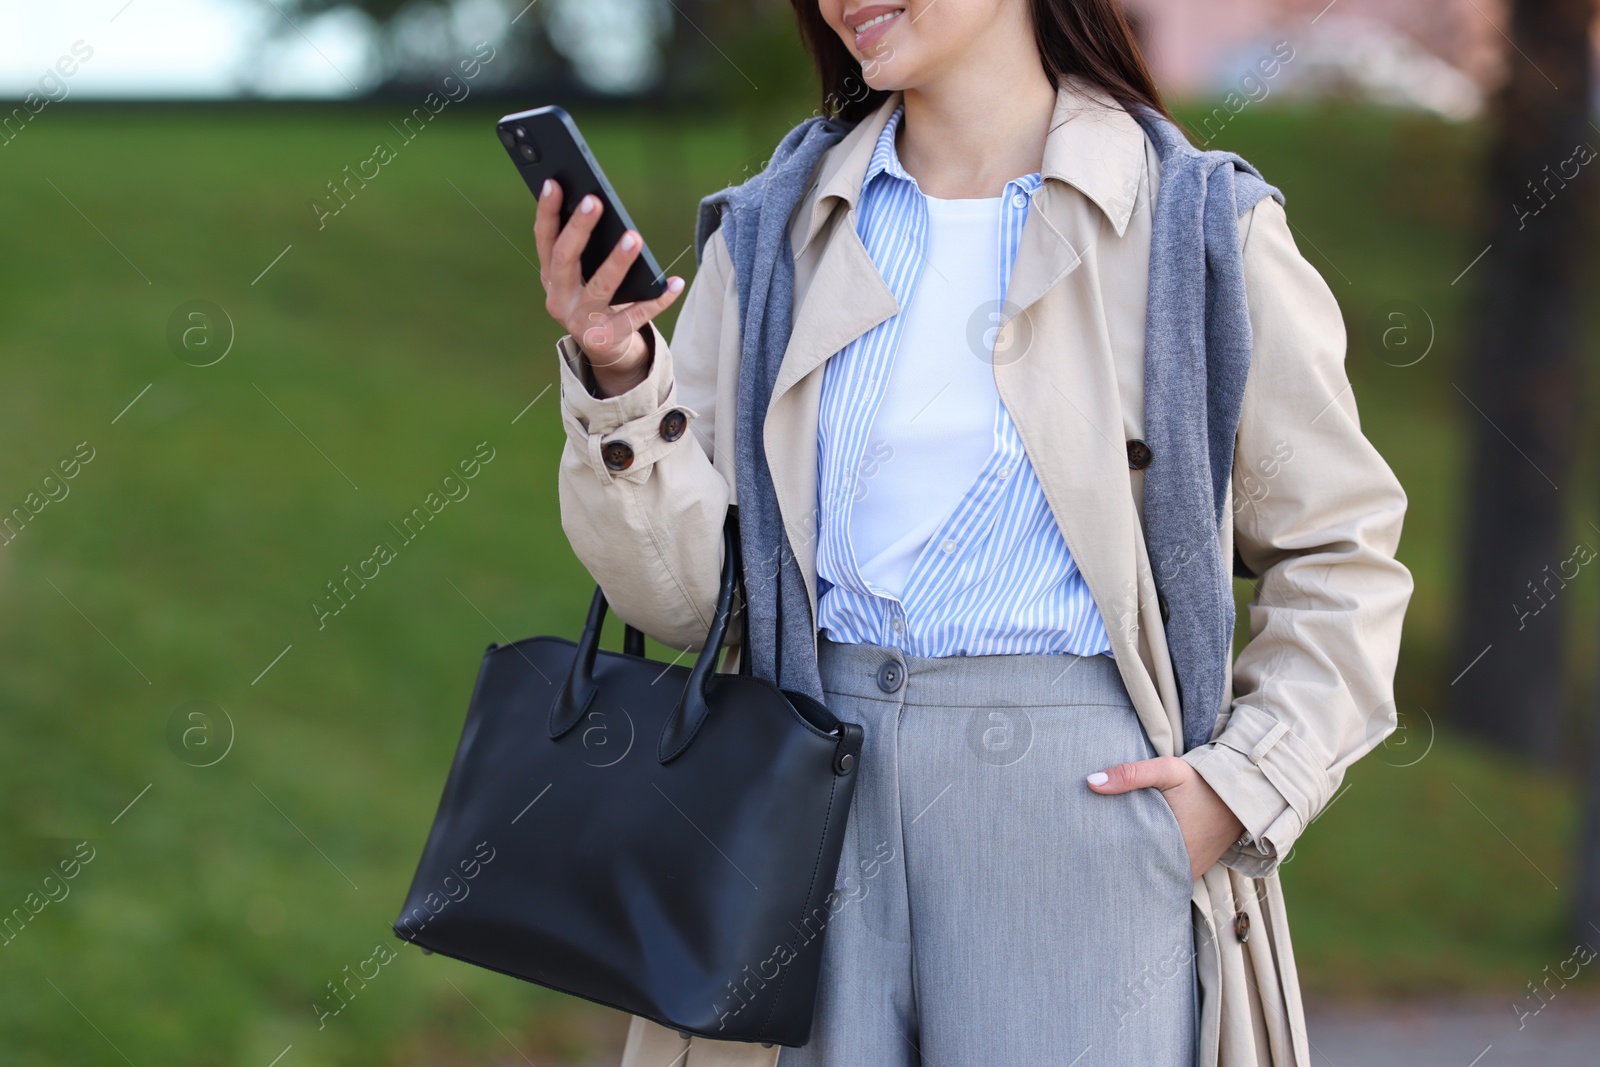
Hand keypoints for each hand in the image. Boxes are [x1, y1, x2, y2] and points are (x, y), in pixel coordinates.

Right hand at [533, 180, 683, 397]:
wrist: (602, 345)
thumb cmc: (594, 295)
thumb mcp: (582, 274)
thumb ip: (585, 247)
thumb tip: (596, 204)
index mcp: (550, 276)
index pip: (544, 240)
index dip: (547, 212)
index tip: (553, 183)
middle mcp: (559, 298)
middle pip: (565, 260)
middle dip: (579, 229)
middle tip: (596, 201)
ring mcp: (581, 320)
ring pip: (600, 288)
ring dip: (617, 262)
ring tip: (634, 237)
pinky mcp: (607, 337)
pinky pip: (636, 315)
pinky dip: (657, 299)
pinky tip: (675, 282)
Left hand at [1086, 756, 1243, 880]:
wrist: (1241, 793)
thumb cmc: (1201, 782)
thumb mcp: (1167, 771)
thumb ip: (1131, 775)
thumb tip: (1091, 782)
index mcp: (1169, 847)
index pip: (1127, 862)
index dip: (1105, 858)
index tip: (1084, 851)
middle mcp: (1180, 867)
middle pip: (1138, 873)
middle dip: (1116, 866)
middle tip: (1087, 856)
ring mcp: (1189, 872)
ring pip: (1153, 876)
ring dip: (1135, 868)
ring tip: (1105, 860)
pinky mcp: (1195, 870)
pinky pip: (1167, 874)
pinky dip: (1152, 868)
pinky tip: (1133, 860)